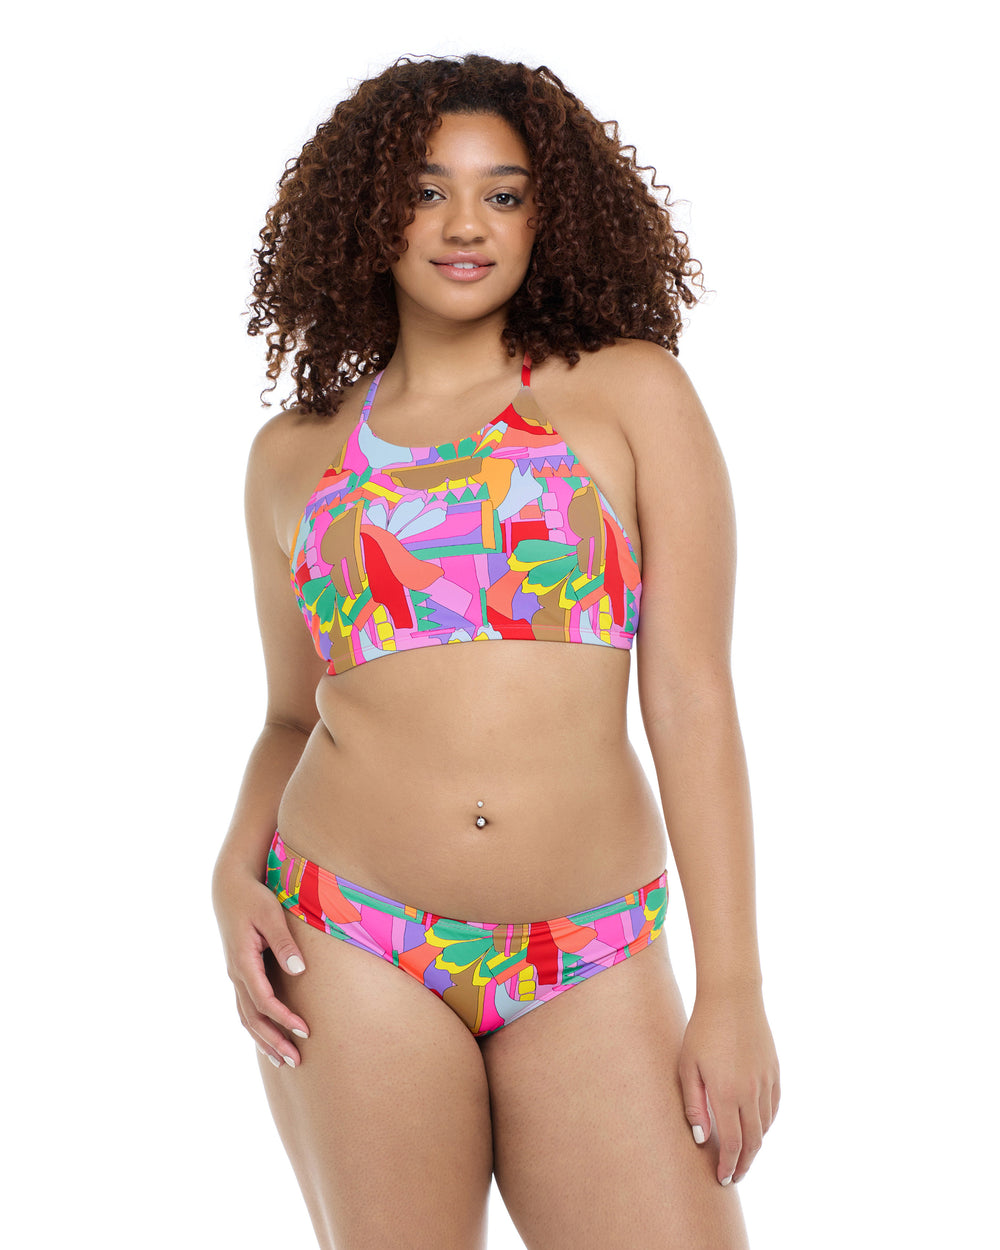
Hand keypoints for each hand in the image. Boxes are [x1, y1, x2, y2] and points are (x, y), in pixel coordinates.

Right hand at [212, 858, 309, 1067]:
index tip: (305, 1031)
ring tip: (282, 1062)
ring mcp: (235, 974)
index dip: (283, 1018)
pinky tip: (267, 1040)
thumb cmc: (254, 897)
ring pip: (246, 1017)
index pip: (263, 1000)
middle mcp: (236, 973)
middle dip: (274, 1041)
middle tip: (296, 1062)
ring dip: (264, 1040)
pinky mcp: (239, 972)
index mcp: (242, 961)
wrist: (229, 886)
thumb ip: (284, 943)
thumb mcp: (271, 915)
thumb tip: (299, 969)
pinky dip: (256, 1027)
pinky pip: (245, 1007)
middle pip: (252, 1018)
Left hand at [678, 985, 779, 1185]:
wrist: (732, 997)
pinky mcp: (775, 1071)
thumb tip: (701, 1139)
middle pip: (753, 1141)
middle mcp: (750, 1092)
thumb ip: (694, 1105)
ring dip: (756, 1145)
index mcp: (726, 1094)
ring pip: (765, 1126)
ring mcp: (766, 1081)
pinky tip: (758, 1127)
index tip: (723, 1180)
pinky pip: (774, 1106)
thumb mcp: (688, 1066)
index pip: (732, 1143)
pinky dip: (767, 1123)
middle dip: (744, 1164)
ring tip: (744, 1156)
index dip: (729, 1166)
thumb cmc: (702, 1030)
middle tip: (734, 1177)